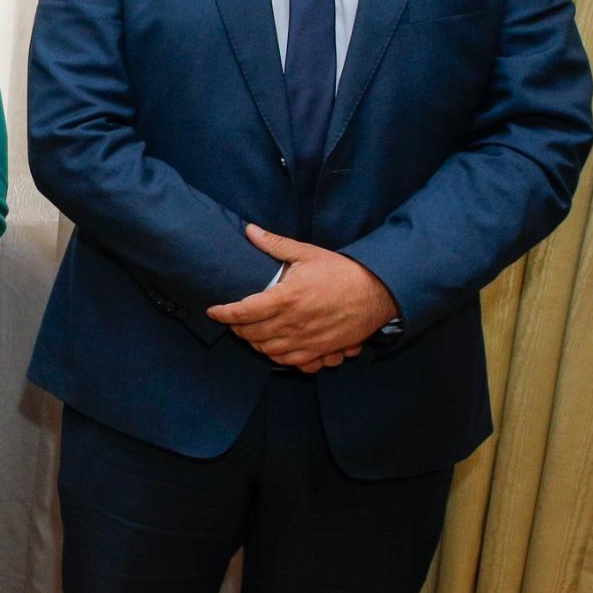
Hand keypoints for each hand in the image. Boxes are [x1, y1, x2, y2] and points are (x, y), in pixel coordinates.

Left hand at [203, 224, 398, 370]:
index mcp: (286, 298)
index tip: (213, 311)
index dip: (223, 313)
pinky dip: (278, 357)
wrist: (379, 292)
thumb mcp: (307, 253)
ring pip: (268, 351)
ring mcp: (307, 341)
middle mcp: (293, 323)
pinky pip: (291, 362)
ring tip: (251, 333)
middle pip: (251, 334)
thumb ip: (275, 244)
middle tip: (233, 321)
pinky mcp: (321, 351)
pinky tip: (276, 347)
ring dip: (255, 343)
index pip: (242, 312)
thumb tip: (250, 230)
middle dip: (236, 329)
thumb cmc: (342, 271)